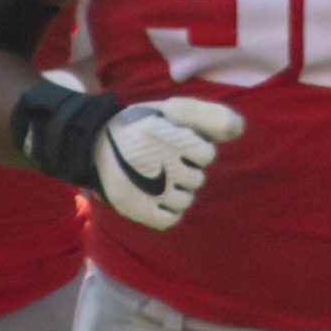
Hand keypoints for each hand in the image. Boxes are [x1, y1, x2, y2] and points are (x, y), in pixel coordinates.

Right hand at [93, 98, 244, 229]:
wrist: (94, 142)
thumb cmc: (146, 125)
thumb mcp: (176, 110)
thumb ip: (210, 116)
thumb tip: (237, 129)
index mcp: (163, 134)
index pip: (205, 154)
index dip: (196, 150)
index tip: (178, 145)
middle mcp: (153, 160)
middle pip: (196, 179)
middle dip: (186, 171)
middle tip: (162, 162)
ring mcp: (143, 186)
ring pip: (185, 200)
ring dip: (177, 191)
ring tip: (158, 179)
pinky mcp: (133, 207)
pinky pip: (169, 220)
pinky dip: (168, 212)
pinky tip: (157, 199)